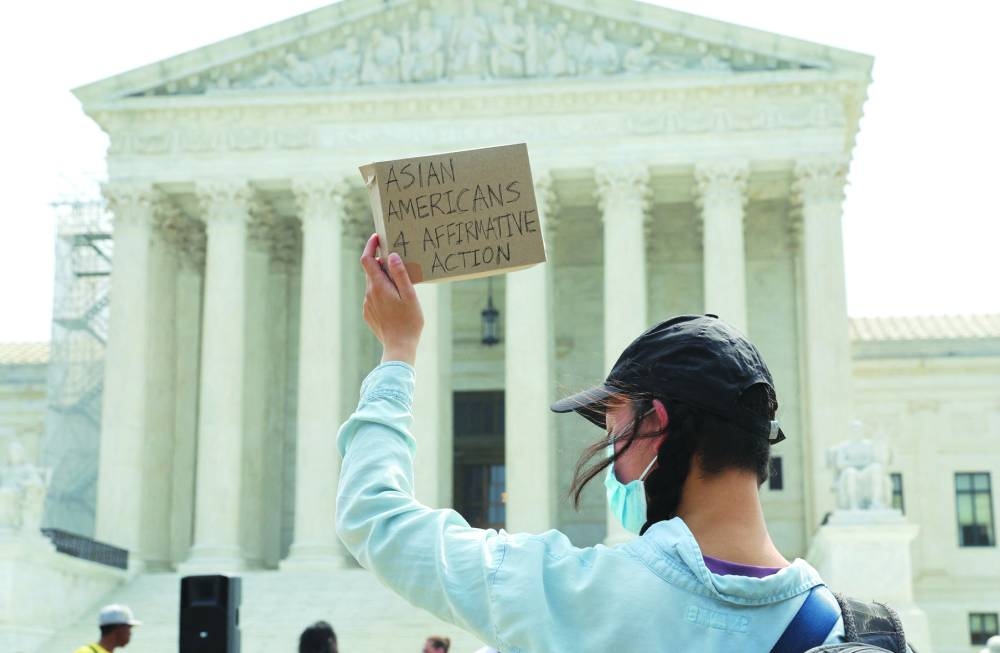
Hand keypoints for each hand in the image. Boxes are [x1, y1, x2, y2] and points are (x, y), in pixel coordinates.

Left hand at [360, 233, 423, 364]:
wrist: (399, 347)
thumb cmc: (409, 321)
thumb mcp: (410, 295)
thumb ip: (400, 274)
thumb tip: (392, 256)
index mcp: (378, 286)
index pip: (367, 259)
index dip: (370, 246)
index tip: (377, 237)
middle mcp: (369, 294)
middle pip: (370, 271)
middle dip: (380, 262)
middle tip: (396, 258)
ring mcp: (367, 305)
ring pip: (373, 285)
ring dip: (383, 279)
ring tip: (400, 283)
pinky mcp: (369, 314)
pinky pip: (374, 298)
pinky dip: (382, 293)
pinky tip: (396, 301)